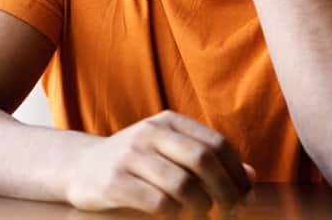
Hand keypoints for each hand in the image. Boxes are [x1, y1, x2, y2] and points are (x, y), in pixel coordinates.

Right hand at [64, 110, 253, 213]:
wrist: (80, 167)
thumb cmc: (137, 162)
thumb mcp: (171, 151)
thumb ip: (209, 160)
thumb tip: (251, 178)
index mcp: (169, 121)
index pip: (216, 144)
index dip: (237, 173)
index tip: (246, 197)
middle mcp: (150, 132)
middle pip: (203, 161)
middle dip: (225, 191)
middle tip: (231, 211)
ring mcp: (131, 155)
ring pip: (183, 184)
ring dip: (201, 206)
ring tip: (202, 213)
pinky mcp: (115, 181)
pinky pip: (158, 203)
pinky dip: (175, 215)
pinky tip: (177, 216)